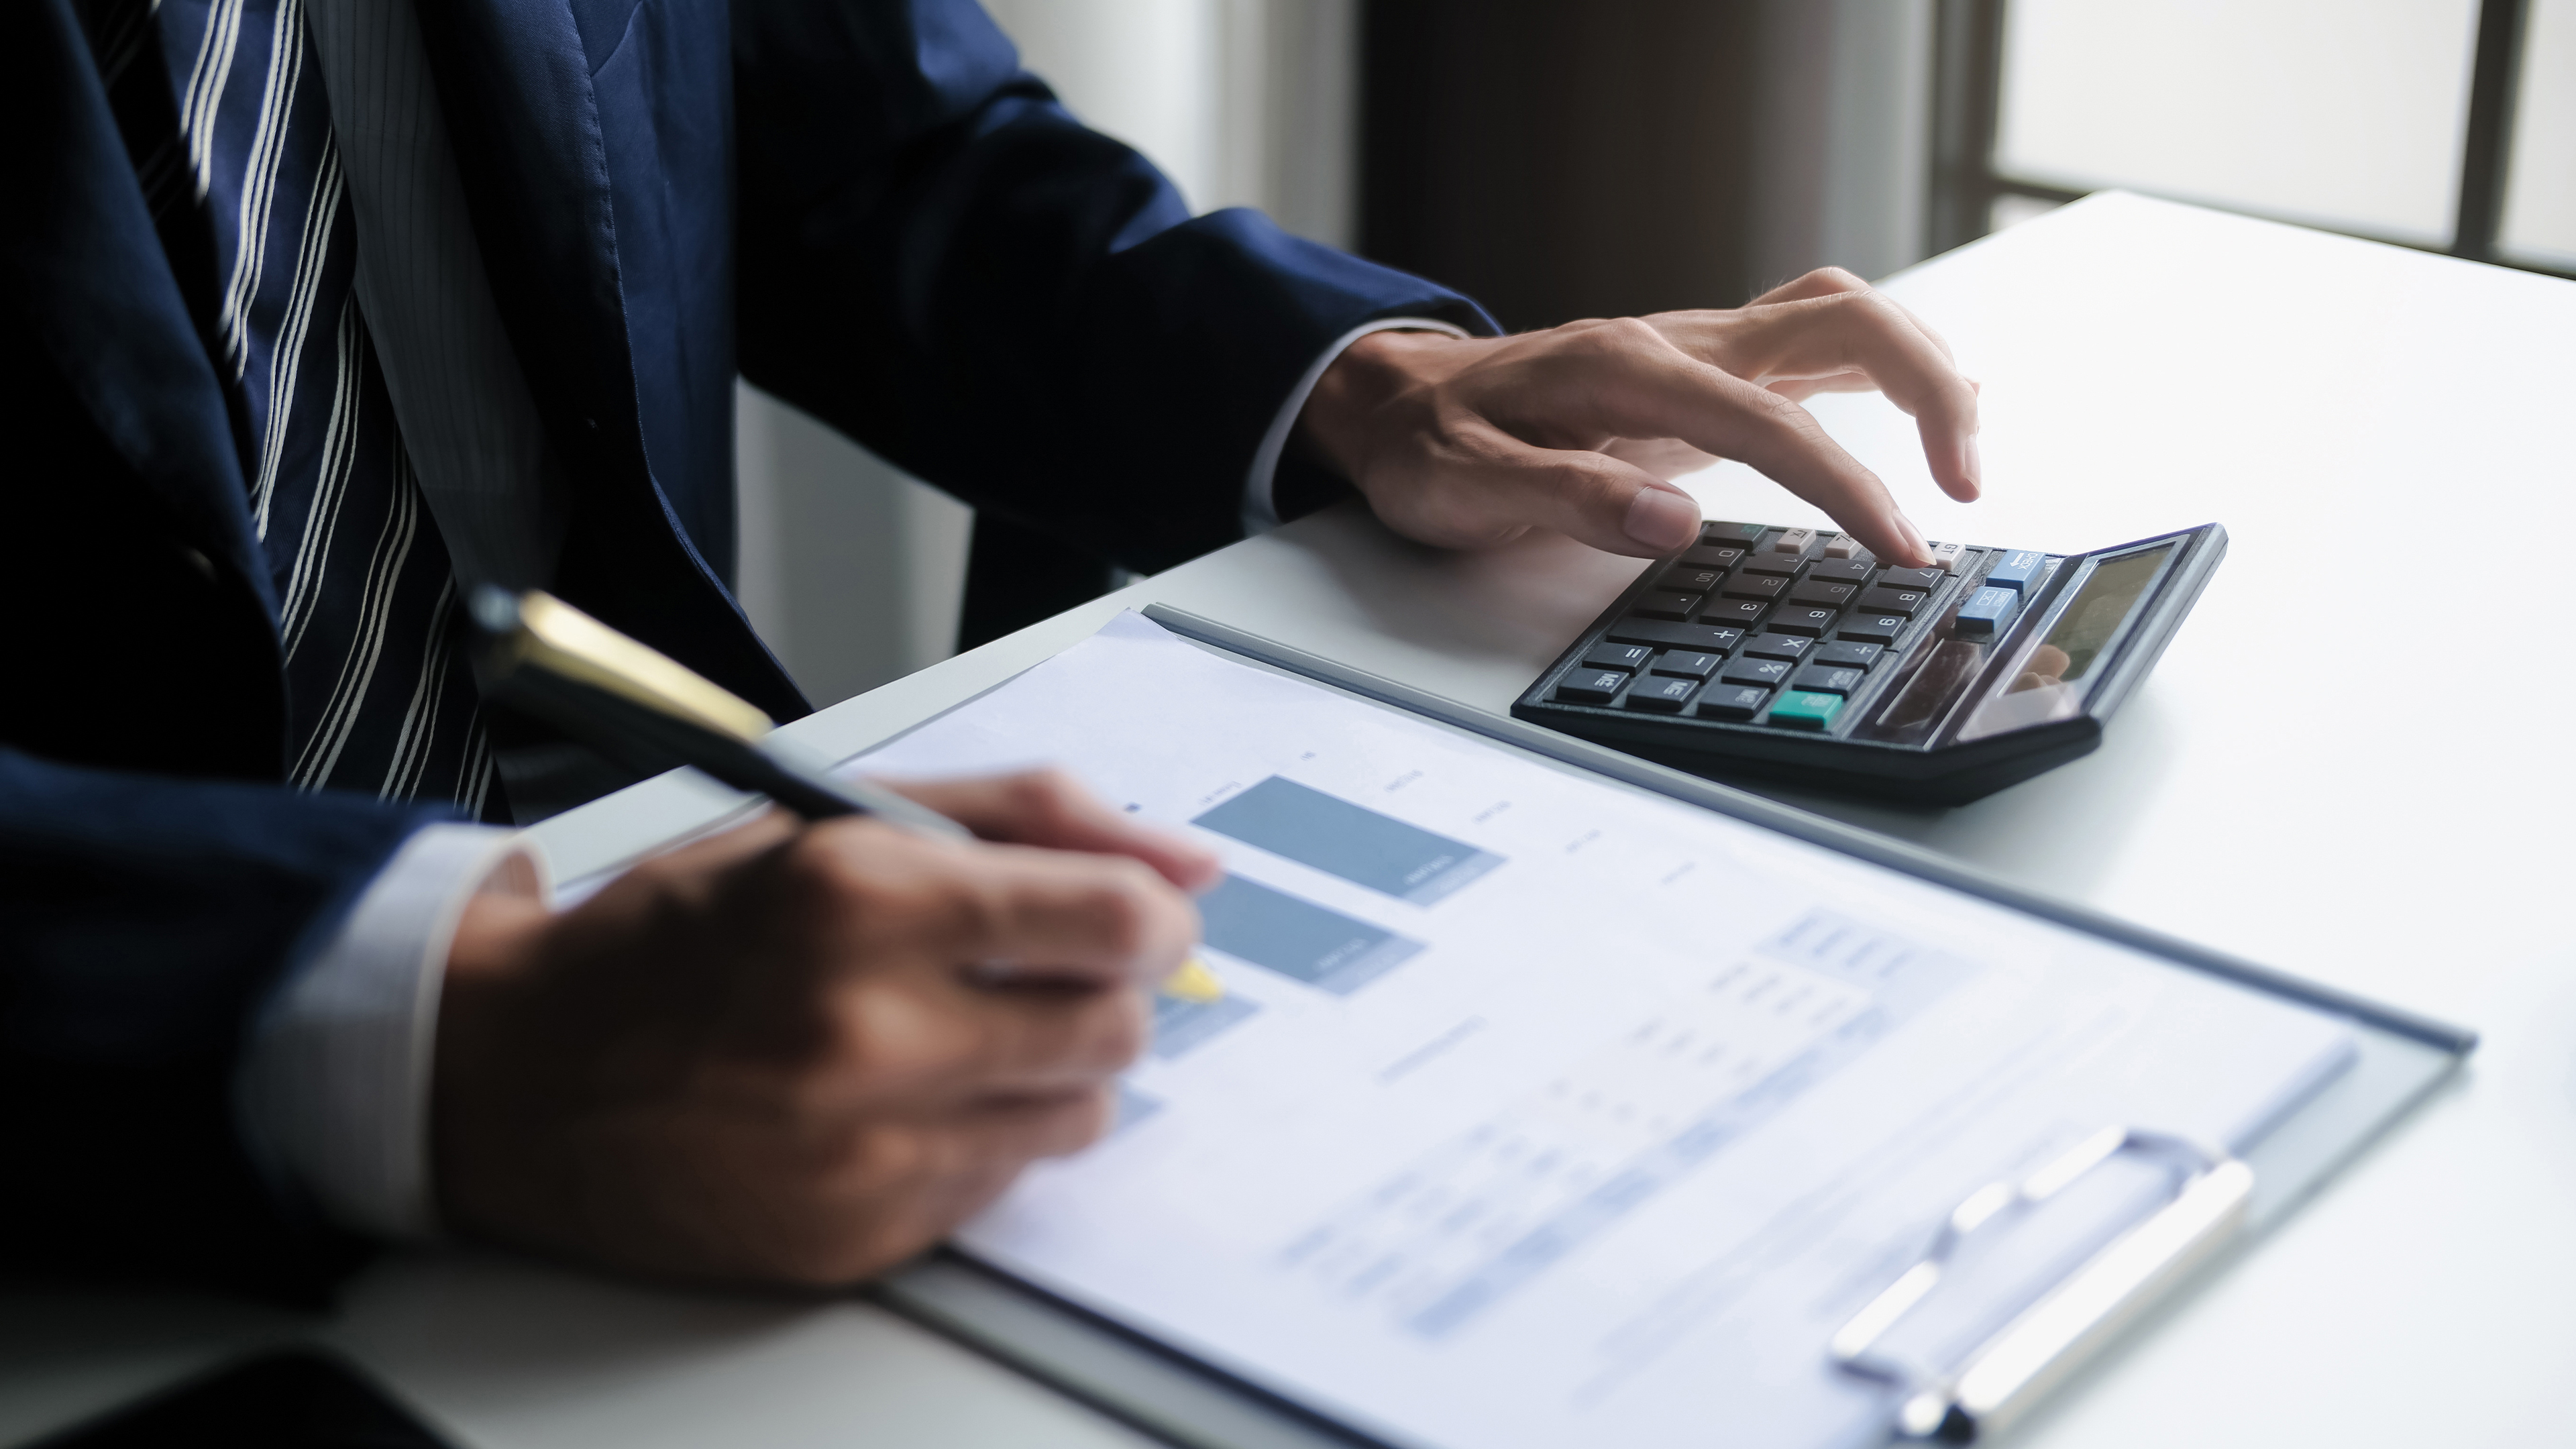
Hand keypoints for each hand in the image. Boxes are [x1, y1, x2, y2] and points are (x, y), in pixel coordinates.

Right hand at [434, 769, 1218, 1285]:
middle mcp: (863, 1030)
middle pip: (1117, 1025)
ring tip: (960, 1035)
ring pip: (1081, 1114)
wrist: (524, 1072)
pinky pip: (1003, 1184)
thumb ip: (1031, 816)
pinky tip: (901, 1101)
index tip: (1133, 914)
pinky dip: (982, 1137)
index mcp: (861, 899)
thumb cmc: (687, 933)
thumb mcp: (843, 818)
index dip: (1149, 914)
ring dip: (1052, 1069)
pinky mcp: (855, 1235)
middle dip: (1101, 990)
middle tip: (1035, 972)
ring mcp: (859, 1148)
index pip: (1114, 920)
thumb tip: (1193, 863)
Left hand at [1297, 269, 1980, 567]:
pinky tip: (1934, 399)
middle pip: (1844, 321)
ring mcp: (1700, 347)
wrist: (1398, 399)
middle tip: (1963, 490)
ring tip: (1967, 456)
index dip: (1849, 485)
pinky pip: (1816, 338)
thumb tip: (1675, 523)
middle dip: (1927, 393)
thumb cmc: (1430, 445)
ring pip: (1842, 315)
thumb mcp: (1468, 488)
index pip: (1774, 422)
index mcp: (1630, 372)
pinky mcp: (1707, 367)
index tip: (1901, 546)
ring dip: (1922, 369)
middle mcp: (1679, 342)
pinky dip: (1886, 363)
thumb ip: (1570, 500)